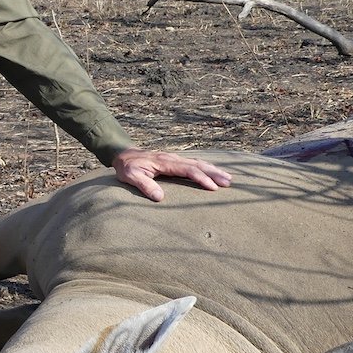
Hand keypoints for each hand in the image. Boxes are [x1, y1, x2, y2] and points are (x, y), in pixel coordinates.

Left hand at [111, 148, 231, 201]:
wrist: (124, 154)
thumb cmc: (127, 167)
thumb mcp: (131, 176)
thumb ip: (144, 185)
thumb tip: (160, 197)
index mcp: (165, 162)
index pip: (187, 170)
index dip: (201, 178)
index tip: (213, 188)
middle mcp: (173, 158)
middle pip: (198, 164)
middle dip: (214, 173)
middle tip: (229, 182)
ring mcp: (175, 158)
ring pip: (198, 162)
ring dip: (213, 170)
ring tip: (228, 178)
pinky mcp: (175, 161)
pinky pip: (194, 163)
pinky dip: (206, 167)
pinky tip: (214, 172)